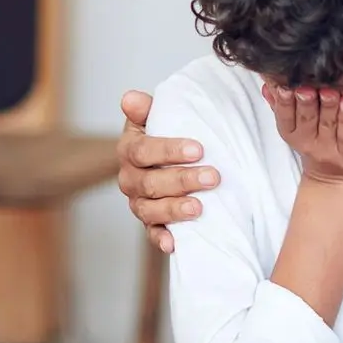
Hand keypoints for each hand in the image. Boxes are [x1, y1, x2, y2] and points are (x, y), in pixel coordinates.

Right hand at [117, 90, 217, 253]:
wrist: (166, 160)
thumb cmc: (166, 134)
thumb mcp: (158, 116)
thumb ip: (146, 108)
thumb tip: (130, 98)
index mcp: (129, 149)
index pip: (143, 150)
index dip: (169, 150)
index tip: (198, 149)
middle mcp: (129, 178)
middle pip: (150, 183)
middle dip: (182, 180)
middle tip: (213, 176)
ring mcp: (139, 203)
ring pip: (150, 210)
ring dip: (174, 209)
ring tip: (199, 207)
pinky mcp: (150, 224)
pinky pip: (151, 234)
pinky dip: (161, 240)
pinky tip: (174, 244)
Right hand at [261, 84, 342, 183]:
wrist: (335, 178)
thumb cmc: (314, 143)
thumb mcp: (293, 127)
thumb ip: (280, 106)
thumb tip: (267, 84)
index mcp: (292, 133)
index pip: (284, 117)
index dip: (284, 103)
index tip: (284, 87)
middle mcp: (309, 142)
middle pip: (307, 120)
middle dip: (306, 103)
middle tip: (307, 89)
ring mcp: (330, 149)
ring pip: (328, 125)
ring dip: (329, 107)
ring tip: (330, 92)